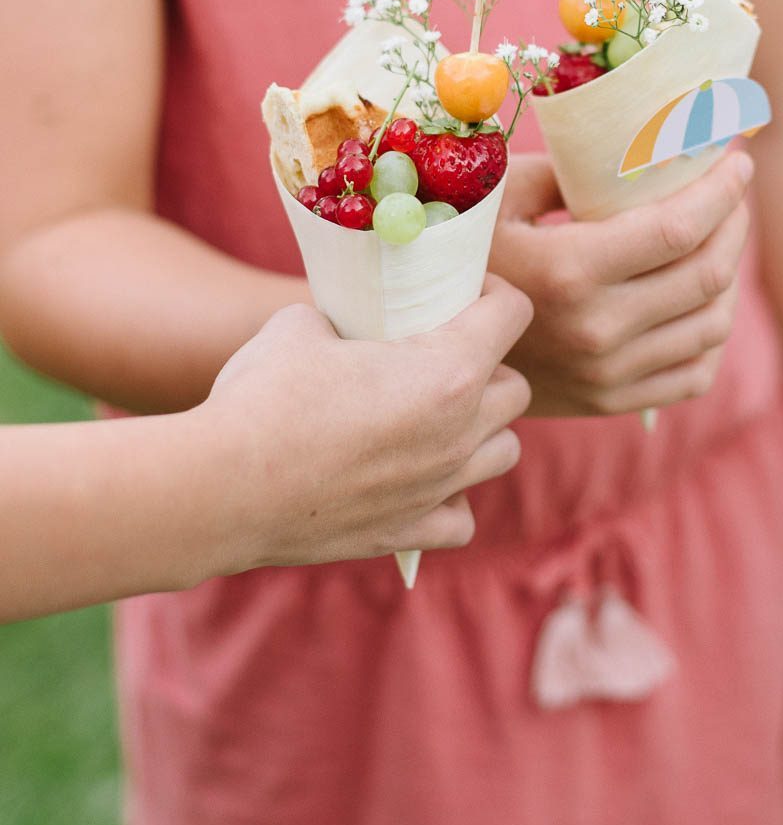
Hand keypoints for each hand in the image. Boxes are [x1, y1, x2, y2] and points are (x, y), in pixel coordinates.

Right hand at [203, 278, 533, 570]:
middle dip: (489, 366)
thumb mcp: (301, 325)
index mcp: (449, 370)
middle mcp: (460, 431)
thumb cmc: (264, 396)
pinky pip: (461, 517)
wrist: (224, 487)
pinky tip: (418, 481)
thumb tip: (341, 327)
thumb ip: (342, 320)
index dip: (491, 292)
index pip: (513, 312)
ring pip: (504, 452)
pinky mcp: (409, 532)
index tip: (459, 292)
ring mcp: (440, 487)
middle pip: (516, 389)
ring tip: (437, 419)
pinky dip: (450, 498)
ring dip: (480, 430)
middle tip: (442, 356)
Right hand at [490, 151, 754, 417]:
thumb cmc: (467, 253)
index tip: (738, 158)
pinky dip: (712, 332)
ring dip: (730, 275)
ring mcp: (607, 374)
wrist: (431, 349)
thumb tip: (642, 147)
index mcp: (569, 270)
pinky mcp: (611, 401)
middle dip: (735, 223)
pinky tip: (702, 298)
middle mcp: (597, 329)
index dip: (722, 190)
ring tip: (720, 239)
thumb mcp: (503, 194)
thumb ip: (570, 170)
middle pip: (708, 275)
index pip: (679, 229)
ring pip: (712, 325)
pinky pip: (695, 372)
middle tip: (733, 192)